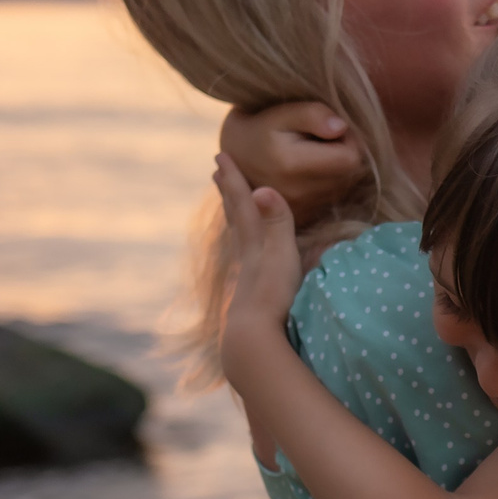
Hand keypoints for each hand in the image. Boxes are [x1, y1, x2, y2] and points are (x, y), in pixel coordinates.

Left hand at [214, 152, 304, 381]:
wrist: (253, 341)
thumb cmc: (273, 298)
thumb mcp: (280, 256)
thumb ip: (276, 222)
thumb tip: (263, 188)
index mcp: (255, 244)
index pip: (244, 205)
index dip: (234, 180)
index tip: (221, 157)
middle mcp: (247, 257)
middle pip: (236, 217)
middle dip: (229, 193)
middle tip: (217, 172)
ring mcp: (247, 278)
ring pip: (239, 239)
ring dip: (235, 218)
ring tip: (231, 206)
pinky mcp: (251, 298)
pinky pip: (246, 261)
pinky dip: (245, 247)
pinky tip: (247, 256)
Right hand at [219, 101, 365, 228]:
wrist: (231, 161)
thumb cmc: (258, 129)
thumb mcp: (280, 113)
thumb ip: (312, 115)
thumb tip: (341, 128)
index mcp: (292, 166)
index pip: (351, 157)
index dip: (349, 138)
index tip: (331, 128)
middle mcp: (298, 194)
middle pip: (351, 173)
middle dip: (343, 153)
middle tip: (320, 139)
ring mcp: (301, 210)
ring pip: (344, 185)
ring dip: (337, 168)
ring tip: (312, 154)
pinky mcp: (304, 218)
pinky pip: (333, 197)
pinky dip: (328, 181)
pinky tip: (309, 170)